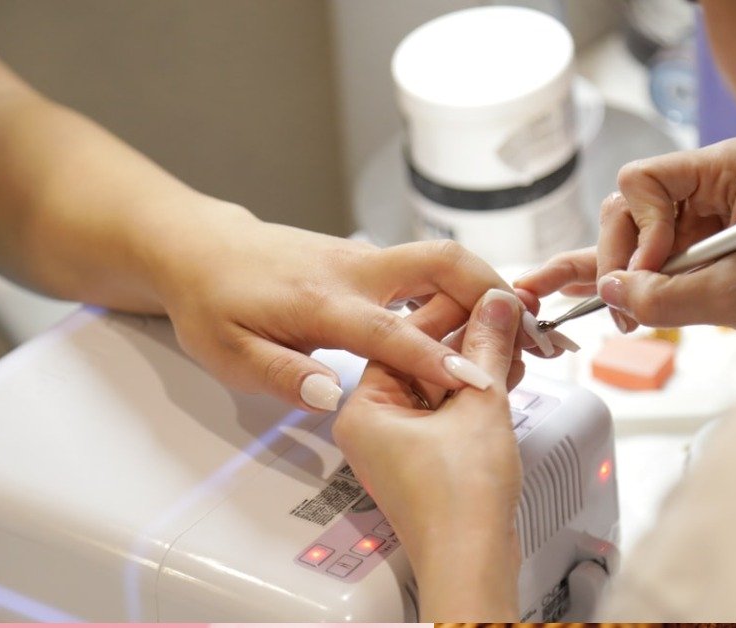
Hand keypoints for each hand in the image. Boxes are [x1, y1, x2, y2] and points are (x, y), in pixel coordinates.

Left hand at [146, 202, 532, 411]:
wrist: (202, 249)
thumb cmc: (214, 303)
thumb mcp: (229, 353)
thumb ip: (282, 375)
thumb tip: (334, 395)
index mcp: (321, 301)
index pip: (391, 331)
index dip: (437, 359)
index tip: (479, 381)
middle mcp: (354, 270)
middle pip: (441, 262)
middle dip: (492, 290)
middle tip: (533, 330)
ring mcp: (365, 259)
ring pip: (441, 260)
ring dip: (487, 288)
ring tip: (523, 328)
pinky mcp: (369, 260)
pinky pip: (427, 269)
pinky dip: (463, 289)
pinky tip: (478, 319)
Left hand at [333, 288, 523, 620]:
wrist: (472, 563)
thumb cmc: (457, 502)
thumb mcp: (479, 406)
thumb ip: (487, 347)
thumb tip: (496, 305)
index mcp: (364, 407)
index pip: (402, 337)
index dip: (451, 310)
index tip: (483, 294)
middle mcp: (374, 424)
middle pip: (421, 359)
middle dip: (469, 338)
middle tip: (504, 315)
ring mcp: (399, 443)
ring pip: (438, 384)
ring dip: (477, 364)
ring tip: (514, 341)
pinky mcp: (424, 459)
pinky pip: (447, 409)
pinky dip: (476, 392)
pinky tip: (507, 372)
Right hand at [517, 139, 735, 348]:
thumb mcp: (731, 298)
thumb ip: (662, 296)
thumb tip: (608, 290)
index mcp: (728, 167)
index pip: (642, 180)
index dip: (636, 231)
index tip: (651, 274)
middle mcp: (711, 178)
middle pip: (630, 205)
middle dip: (622, 258)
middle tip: (625, 308)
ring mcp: (703, 208)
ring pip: (633, 231)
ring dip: (623, 273)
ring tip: (620, 316)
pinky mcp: (700, 238)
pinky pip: (650, 251)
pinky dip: (627, 273)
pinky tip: (581, 289)